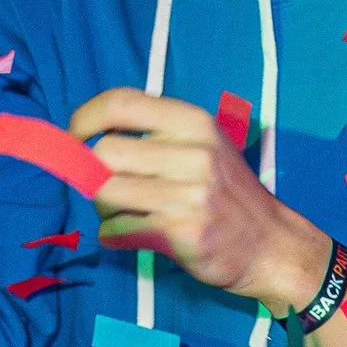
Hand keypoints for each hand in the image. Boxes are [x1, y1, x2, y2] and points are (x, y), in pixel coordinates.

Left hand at [70, 87, 326, 309]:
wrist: (271, 244)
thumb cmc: (226, 193)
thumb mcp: (203, 146)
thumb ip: (155, 136)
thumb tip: (85, 141)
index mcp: (194, 122)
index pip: (122, 103)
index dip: (85, 117)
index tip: (75, 136)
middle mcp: (193, 152)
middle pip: (105, 152)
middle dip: (92, 174)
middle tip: (106, 188)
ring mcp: (189, 193)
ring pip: (105, 192)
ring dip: (103, 208)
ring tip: (124, 213)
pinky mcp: (182, 231)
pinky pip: (117, 229)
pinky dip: (114, 234)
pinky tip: (133, 234)